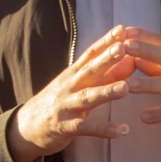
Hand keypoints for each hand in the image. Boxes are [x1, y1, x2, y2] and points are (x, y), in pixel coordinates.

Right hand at [9, 25, 140, 161]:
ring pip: (87, 97)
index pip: (91, 54)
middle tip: (123, 48)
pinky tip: (122, 131)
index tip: (122, 30)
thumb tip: (132, 61)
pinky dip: (103, 129)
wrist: (28, 126)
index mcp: (73, 74)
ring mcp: (66, 106)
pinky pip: (86, 128)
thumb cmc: (60, 101)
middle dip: (106, 59)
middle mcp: (69, 86)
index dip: (106, 42)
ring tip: (126, 88)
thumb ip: (107, 75)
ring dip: (106, 92)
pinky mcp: (65, 127)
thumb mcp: (80, 86)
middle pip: (89, 71)